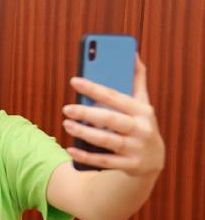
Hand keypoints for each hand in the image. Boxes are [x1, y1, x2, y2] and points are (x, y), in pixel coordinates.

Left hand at [62, 57, 164, 175]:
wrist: (154, 160)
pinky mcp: (130, 166)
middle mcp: (142, 129)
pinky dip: (86, 155)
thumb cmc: (141, 124)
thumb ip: (136, 79)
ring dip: (85, 133)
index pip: (116, 97)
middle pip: (112, 120)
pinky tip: (70, 148)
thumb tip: (132, 53)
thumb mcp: (143, 103)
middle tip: (66, 108)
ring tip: (66, 124)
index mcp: (142, 110)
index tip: (74, 80)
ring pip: (107, 141)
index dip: (95, 88)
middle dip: (88, 114)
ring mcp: (136, 149)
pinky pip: (105, 161)